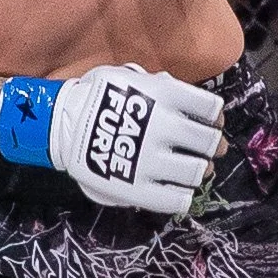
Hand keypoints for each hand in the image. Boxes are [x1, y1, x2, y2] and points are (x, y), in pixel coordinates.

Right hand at [0, 65, 225, 215]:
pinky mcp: (137, 189)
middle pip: (208, 142)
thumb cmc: (101, 96)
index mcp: (164, 95)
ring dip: (201, 170)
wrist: (62, 123)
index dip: (215, 116)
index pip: (210, 108)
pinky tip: (180, 189)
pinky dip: (184, 196)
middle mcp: (162, 127)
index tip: (211, 121)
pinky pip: (175, 200)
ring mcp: (150, 160)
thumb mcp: (133, 77)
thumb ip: (164, 88)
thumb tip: (193, 106)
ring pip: (196, 172)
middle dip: (213, 145)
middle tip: (211, 148)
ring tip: (196, 169)